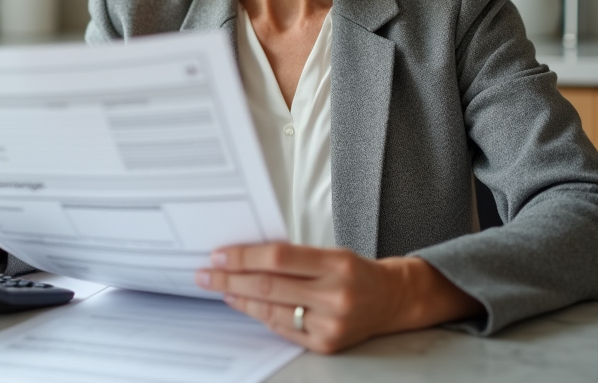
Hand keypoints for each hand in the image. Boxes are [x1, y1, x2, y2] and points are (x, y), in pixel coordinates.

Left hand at [196, 243, 482, 353]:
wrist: (391, 300)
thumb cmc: (357, 272)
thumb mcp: (331, 253)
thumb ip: (293, 256)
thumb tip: (245, 257)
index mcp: (337, 264)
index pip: (279, 257)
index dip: (244, 256)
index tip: (219, 255)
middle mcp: (335, 296)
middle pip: (269, 286)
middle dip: (230, 279)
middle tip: (206, 274)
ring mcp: (330, 324)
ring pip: (271, 310)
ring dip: (239, 299)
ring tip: (219, 288)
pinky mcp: (325, 344)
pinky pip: (282, 328)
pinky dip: (258, 314)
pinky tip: (243, 304)